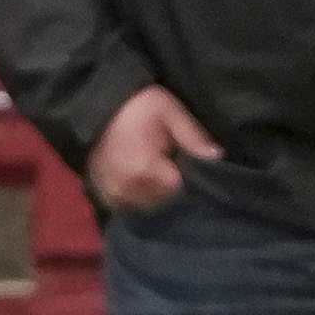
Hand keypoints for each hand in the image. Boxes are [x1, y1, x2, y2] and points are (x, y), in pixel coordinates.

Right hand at [88, 85, 223, 213]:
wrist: (97, 108)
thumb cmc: (138, 107)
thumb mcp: (170, 112)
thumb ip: (193, 136)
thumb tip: (217, 157)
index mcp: (144, 168)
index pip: (179, 188)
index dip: (184, 175)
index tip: (179, 159)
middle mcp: (126, 188)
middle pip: (163, 200)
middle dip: (169, 185)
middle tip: (166, 161)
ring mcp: (112, 195)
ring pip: (147, 205)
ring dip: (153, 193)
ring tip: (151, 170)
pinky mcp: (104, 197)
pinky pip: (129, 207)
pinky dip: (136, 196)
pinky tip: (138, 179)